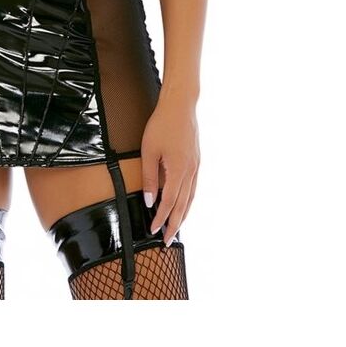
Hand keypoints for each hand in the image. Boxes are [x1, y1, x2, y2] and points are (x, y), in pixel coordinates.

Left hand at [140, 99, 199, 245]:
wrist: (180, 106)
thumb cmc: (162, 125)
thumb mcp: (149, 151)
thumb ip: (150, 177)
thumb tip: (150, 201)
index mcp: (178, 170)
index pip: (169, 202)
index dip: (161, 219)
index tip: (153, 231)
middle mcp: (190, 172)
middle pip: (183, 205)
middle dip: (174, 224)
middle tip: (167, 240)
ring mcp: (195, 167)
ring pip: (190, 198)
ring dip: (183, 215)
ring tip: (176, 228)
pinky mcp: (196, 161)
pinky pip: (193, 187)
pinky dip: (188, 201)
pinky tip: (184, 205)